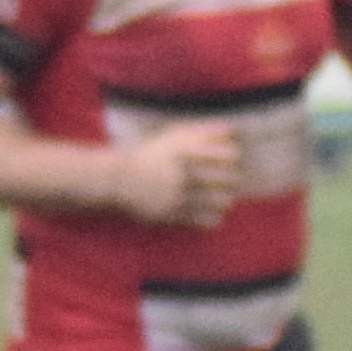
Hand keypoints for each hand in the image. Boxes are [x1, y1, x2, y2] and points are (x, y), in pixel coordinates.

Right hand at [109, 119, 241, 227]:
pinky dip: (214, 216)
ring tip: (221, 196)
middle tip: (230, 179)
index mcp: (184, 150)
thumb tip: (232, 130)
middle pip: (227, 178)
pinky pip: (206, 220)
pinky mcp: (172, 215)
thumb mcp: (174, 136)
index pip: (227, 154)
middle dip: (233, 179)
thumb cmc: (153, 154)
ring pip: (220, 201)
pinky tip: (211, 211)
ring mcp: (177, 195)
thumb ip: (204, 132)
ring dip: (225, 199)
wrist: (118, 179)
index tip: (230, 158)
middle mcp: (182, 172)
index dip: (233, 157)